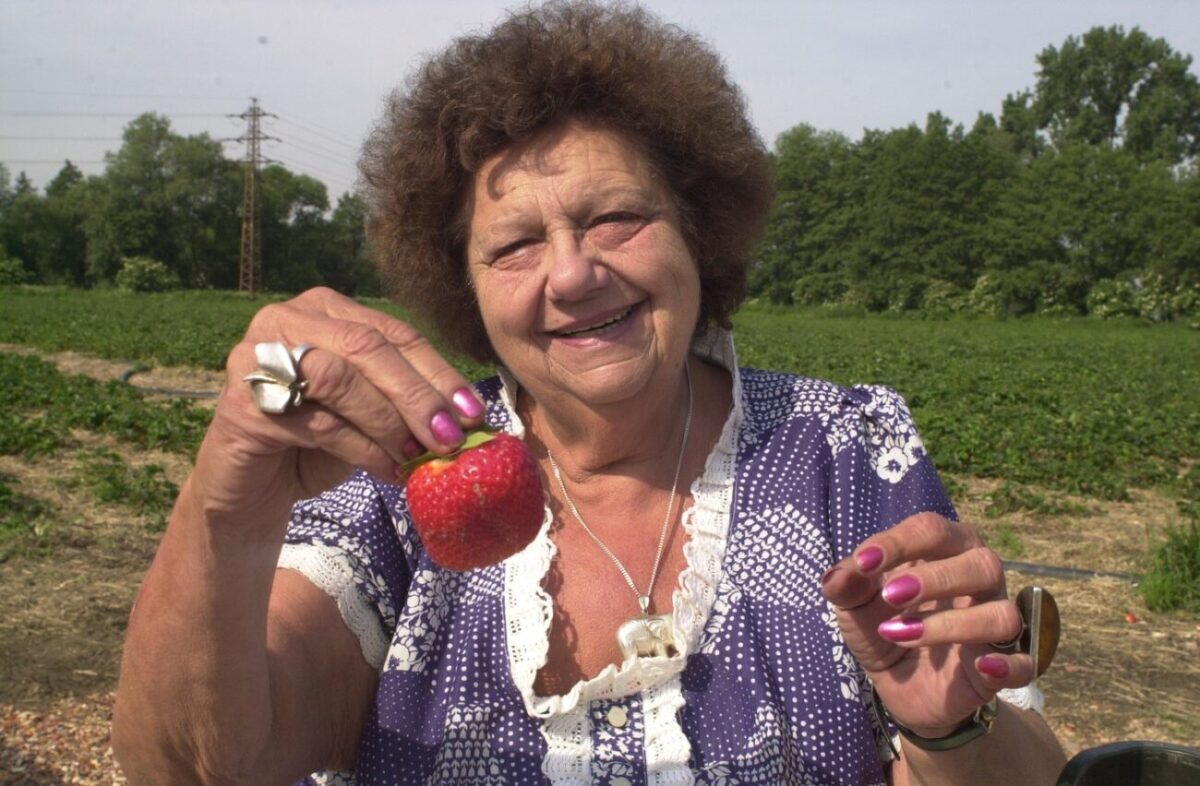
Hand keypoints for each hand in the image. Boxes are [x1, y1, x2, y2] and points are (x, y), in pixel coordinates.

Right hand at [192, 287, 485, 525]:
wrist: (253, 487)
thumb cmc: (319, 443)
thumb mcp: (371, 412)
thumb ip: (406, 400)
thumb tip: (466, 414)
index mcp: (325, 308)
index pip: (394, 333)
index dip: (438, 372)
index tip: (473, 411)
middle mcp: (286, 319)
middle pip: (367, 348)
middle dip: (417, 394)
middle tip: (451, 436)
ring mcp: (256, 356)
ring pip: (339, 378)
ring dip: (389, 421)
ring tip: (418, 454)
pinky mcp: (242, 403)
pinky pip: (316, 422)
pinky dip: (362, 449)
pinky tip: (387, 469)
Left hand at [820, 512, 1032, 737]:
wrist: (897, 683)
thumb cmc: (882, 624)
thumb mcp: (855, 606)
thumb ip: (846, 586)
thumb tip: (838, 576)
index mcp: (944, 549)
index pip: (931, 530)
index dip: (898, 542)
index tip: (863, 562)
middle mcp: (979, 578)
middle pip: (980, 562)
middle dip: (935, 577)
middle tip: (890, 596)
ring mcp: (995, 621)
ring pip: (1001, 613)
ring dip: (952, 624)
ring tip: (901, 634)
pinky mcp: (1004, 665)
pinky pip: (1024, 663)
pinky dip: (1009, 665)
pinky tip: (983, 667)